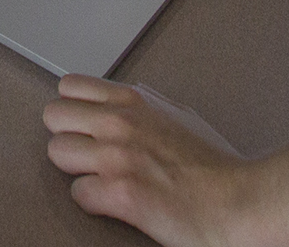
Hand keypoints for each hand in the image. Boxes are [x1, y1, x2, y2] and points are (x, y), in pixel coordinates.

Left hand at [43, 77, 246, 245]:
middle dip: (66, 137)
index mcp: (132, 103)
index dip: (73, 110)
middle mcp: (119, 123)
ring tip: (99, 179)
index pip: (69, 86)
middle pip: (53, 115)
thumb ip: (132, 116)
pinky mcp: (119, 192)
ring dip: (75, 170)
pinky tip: (113, 203)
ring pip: (57, 152)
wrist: (235, 200)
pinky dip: (92, 202)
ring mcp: (116, 156)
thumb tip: (104, 118)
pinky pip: (77, 193)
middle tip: (87, 155)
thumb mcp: (166, 121)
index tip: (82, 125)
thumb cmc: (207, 168)